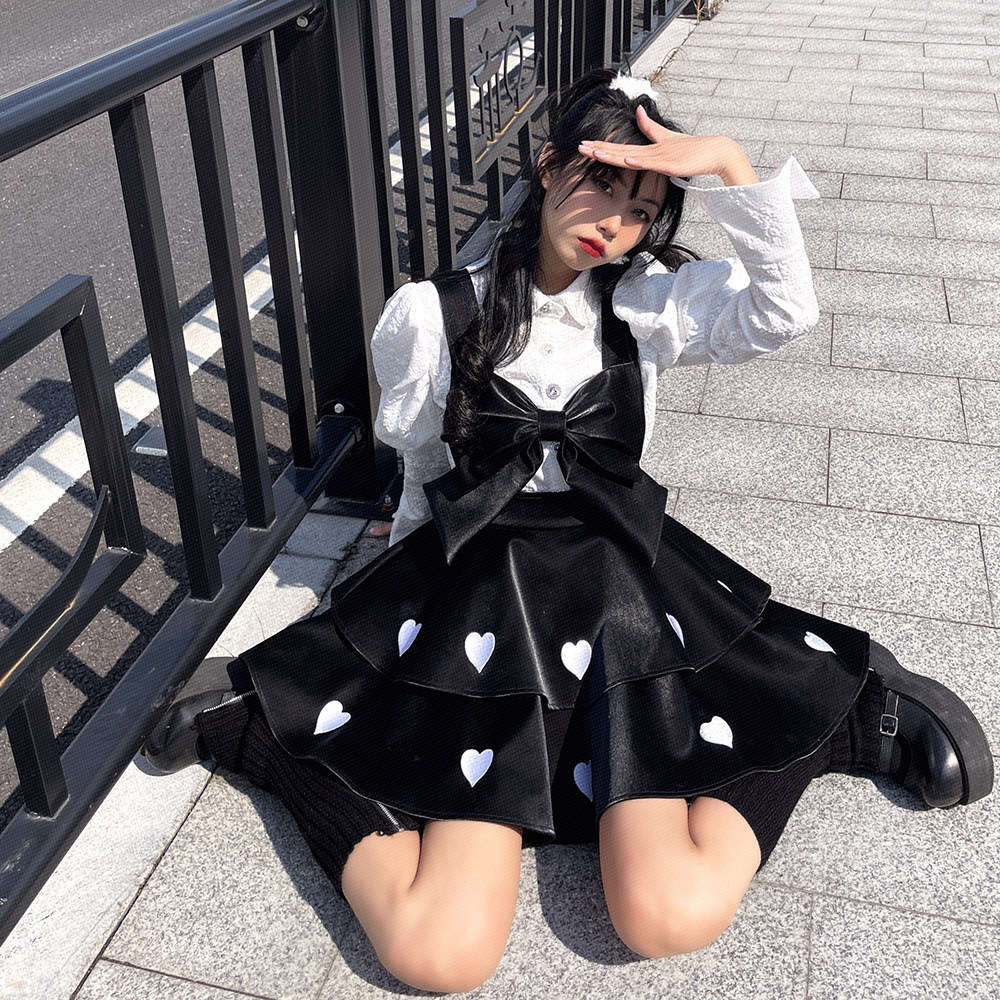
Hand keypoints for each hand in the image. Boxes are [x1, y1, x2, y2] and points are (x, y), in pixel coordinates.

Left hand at [578, 105, 758, 186]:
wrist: (715, 152)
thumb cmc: (692, 149)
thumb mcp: (667, 139)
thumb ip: (651, 128)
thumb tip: (639, 110)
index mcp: (648, 149)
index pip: (620, 148)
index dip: (602, 147)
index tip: (585, 146)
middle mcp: (651, 151)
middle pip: (621, 150)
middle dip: (599, 149)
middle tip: (579, 147)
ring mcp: (660, 156)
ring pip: (631, 156)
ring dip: (613, 154)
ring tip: (594, 152)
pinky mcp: (671, 162)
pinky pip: (652, 162)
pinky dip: (638, 160)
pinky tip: (625, 158)